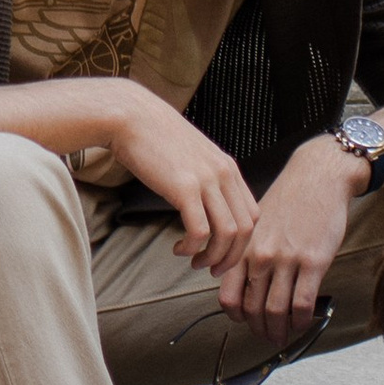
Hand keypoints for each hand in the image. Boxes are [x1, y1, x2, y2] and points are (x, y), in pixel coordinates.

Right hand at [103, 89, 255, 261]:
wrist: (131, 116)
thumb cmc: (155, 136)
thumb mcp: (193, 154)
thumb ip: (205, 176)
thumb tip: (205, 205)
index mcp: (228, 167)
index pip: (252, 214)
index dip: (241, 241)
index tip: (223, 253)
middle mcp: (224, 174)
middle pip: (245, 229)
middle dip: (230, 257)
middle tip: (211, 268)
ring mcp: (206, 180)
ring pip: (226, 234)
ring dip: (212, 256)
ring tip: (193, 261)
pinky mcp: (184, 188)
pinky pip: (200, 231)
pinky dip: (192, 247)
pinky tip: (178, 248)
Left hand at [211, 136, 356, 333]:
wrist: (317, 178)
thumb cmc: (288, 200)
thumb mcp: (255, 223)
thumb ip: (246, 251)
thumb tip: (238, 280)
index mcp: (243, 248)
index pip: (228, 296)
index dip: (235, 316)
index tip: (244, 321)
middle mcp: (260, 256)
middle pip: (252, 308)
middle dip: (258, 329)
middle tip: (266, 336)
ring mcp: (286, 259)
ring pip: (276, 310)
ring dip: (278, 331)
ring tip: (282, 336)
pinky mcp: (313, 261)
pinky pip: (302, 303)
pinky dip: (300, 321)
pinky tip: (301, 323)